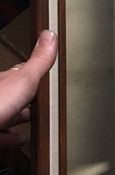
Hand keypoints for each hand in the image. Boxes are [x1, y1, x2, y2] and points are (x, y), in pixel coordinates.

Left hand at [0, 30, 57, 147]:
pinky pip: (3, 136)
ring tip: (32, 118)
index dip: (31, 73)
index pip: (21, 73)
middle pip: (13, 95)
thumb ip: (39, 61)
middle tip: (39, 98)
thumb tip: (49, 36)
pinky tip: (20, 139)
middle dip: (25, 97)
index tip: (41, 71)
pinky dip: (13, 137)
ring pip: (7, 114)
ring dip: (19, 116)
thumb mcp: (24, 79)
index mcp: (6, 81)